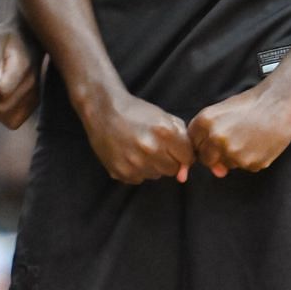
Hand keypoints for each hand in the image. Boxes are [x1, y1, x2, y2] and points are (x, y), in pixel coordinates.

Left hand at [0, 19, 40, 128]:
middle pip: (3, 110)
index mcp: (22, 68)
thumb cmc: (8, 36)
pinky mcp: (31, 104)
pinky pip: (14, 120)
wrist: (28, 36)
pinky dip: (0, 114)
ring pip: (9, 120)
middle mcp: (31, 86)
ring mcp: (34, 97)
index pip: (1, 92)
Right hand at [78, 87, 193, 184]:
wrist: (103, 110)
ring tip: (139, 149)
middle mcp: (151, 150)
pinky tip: (128, 154)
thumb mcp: (163, 117)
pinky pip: (139, 179)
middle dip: (168, 160)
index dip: (183, 153)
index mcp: (165, 133)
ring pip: (156, 175)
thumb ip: (182, 138)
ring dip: (152, 165)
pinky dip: (136, 170)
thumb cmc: (136, 112)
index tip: (175, 149)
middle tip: (155, 146)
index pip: (187, 158)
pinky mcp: (121, 172)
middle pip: (172, 169)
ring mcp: (135, 163)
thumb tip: (187, 166)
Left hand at [188, 75, 290, 175]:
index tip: (214, 139)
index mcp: (205, 122)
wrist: (280, 101)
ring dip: (235, 156)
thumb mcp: (223, 111)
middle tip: (235, 139)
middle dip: (217, 154)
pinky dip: (252, 158)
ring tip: (250, 137)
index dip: (204, 144)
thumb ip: (210, 136)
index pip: (193, 145)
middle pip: (207, 159)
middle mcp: (215, 139)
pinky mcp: (251, 163)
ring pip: (227, 164)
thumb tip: (216, 170)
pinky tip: (260, 143)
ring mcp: (233, 153)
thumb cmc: (252, 103)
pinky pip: (246, 167)